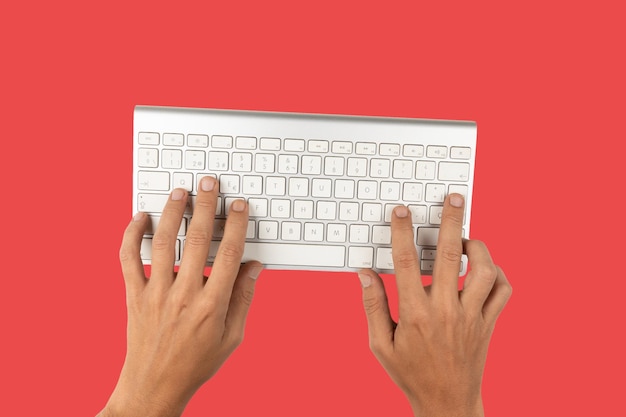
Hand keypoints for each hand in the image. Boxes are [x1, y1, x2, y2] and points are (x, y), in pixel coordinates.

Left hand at [99, 177, 262, 416]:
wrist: (155, 386)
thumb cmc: (197, 362)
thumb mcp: (233, 336)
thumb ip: (243, 298)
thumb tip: (254, 266)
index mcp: (212, 305)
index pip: (228, 254)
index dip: (235, 225)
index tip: (238, 205)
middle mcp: (184, 295)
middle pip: (197, 240)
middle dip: (205, 205)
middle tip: (209, 182)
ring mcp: (156, 293)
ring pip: (162, 243)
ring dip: (171, 212)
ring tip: (179, 192)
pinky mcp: (134, 295)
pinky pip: (128, 259)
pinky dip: (131, 235)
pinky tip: (139, 217)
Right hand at [358, 194, 511, 416]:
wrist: (447, 404)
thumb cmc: (410, 373)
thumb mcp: (380, 345)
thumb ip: (372, 306)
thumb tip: (365, 274)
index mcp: (415, 314)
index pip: (405, 263)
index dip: (402, 233)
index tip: (402, 211)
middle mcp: (446, 311)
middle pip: (449, 256)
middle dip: (452, 221)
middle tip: (454, 198)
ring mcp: (471, 317)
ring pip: (484, 271)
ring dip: (478, 248)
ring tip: (465, 239)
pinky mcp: (489, 324)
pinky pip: (504, 292)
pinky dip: (498, 274)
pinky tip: (484, 269)